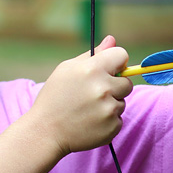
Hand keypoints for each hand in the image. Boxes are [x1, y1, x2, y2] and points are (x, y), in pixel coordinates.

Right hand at [29, 35, 133, 154]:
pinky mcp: (112, 127)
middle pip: (127, 82)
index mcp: (92, 69)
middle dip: (114, 86)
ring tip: (87, 110)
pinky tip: (90, 122)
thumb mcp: (67, 69)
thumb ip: (94, 54)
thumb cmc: (55, 97)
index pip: (122, 55)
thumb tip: (112, 40)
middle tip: (94, 94)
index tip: (109, 70)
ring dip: (110, 104)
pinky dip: (107, 121)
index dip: (116, 62)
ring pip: (122, 102)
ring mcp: (109, 109)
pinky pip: (119, 119)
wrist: (45, 132)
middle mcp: (103, 88)